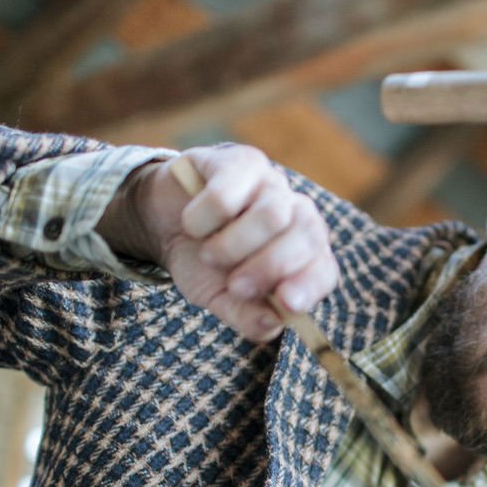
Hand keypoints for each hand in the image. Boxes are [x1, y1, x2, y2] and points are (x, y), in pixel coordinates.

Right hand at [120, 145, 337, 341]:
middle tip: (235, 286)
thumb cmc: (202, 262)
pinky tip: (193, 224)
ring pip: (273, 214)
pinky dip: (205, 218)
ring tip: (209, 255)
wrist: (162, 222)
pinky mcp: (237, 162)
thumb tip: (273, 325)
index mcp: (301, 252)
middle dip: (268, 269)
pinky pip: (230, 192)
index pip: (324, 268)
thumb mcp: (220, 298)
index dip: (310, 285)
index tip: (286, 302)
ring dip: (234, 245)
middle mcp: (295, 213)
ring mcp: (270, 183)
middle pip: (307, 236)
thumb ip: (246, 315)